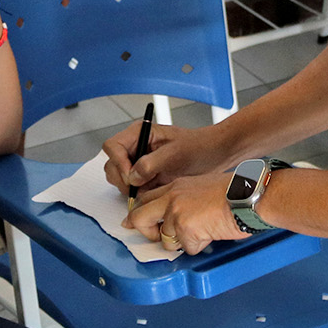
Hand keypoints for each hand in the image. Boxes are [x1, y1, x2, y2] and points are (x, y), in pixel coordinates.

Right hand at [102, 119, 234, 193]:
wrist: (216, 156)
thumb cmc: (199, 147)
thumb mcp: (175, 153)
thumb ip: (151, 163)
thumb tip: (133, 176)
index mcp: (140, 133)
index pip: (113, 146)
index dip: (118, 162)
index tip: (130, 176)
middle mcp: (136, 147)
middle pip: (112, 164)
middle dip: (122, 178)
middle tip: (138, 188)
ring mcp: (140, 162)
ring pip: (119, 178)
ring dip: (129, 188)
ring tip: (149, 189)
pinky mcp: (145, 177)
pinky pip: (132, 188)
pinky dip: (137, 194)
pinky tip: (153, 193)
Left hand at [124, 171, 247, 254]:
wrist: (248, 195)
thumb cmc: (234, 190)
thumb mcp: (201, 186)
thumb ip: (184, 199)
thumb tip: (177, 215)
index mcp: (175, 187)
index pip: (145, 199)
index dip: (137, 213)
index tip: (132, 221)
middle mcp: (172, 198)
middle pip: (139, 218)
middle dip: (146, 232)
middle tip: (157, 237)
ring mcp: (177, 214)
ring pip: (166, 240)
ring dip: (183, 242)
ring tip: (203, 229)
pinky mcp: (186, 230)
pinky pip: (187, 249)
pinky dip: (200, 246)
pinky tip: (212, 232)